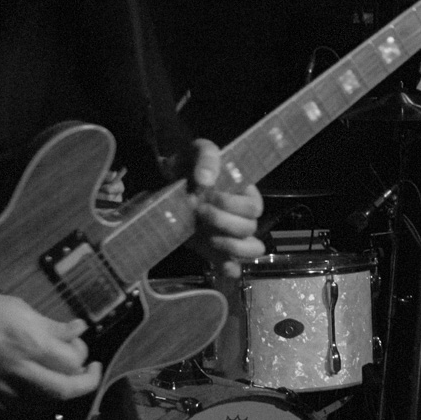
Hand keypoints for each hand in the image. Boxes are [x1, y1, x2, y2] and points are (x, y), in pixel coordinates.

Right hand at [0, 289, 97, 408]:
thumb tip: (78, 330)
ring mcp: (2, 392)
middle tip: (88, 371)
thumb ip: (52, 326)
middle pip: (66, 392)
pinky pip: (17, 409)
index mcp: (32, 348)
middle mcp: (21, 375)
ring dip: (58, 392)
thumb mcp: (20, 308)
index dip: (83, 354)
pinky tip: (33, 388)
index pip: (74, 363)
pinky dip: (32, 401)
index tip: (81, 345)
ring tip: (60, 377)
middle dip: (85, 382)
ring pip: (43, 404)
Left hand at [182, 138, 264, 276]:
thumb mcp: (199, 150)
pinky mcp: (211, 248)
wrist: (166, 179)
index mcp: (244, 194)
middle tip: (200, 211)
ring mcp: (227, 234)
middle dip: (224, 221)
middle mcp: (240, 216)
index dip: (233, 205)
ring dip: (230, 246)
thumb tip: (206, 180)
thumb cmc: (189, 162)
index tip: (209, 196)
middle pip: (249, 228)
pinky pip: (230, 264)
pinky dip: (230, 268)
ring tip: (208, 236)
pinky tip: (225, 269)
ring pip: (249, 249)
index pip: (254, 207)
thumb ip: (207, 159)